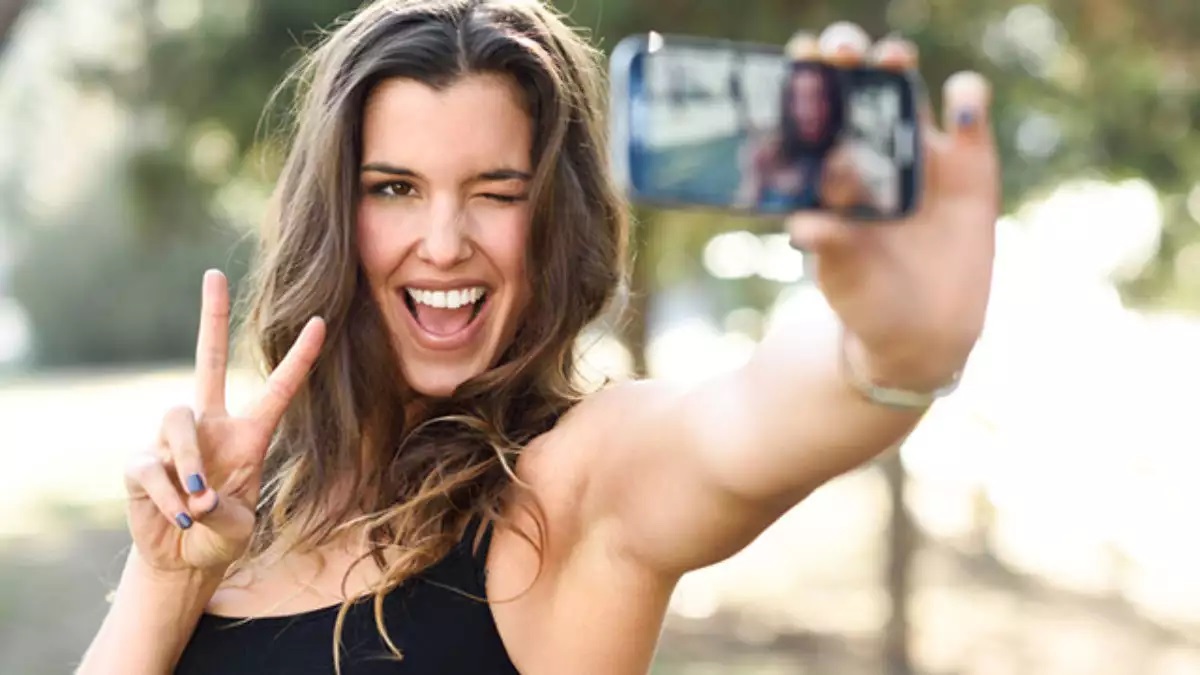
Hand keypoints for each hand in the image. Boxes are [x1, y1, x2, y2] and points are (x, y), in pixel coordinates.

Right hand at [123, 270, 325, 573]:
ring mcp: (173, 440)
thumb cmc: (220, 538)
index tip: (322, 323)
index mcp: (249, 436)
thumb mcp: (237, 530)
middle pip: (209, 360)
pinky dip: (168, 496)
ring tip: (199, 503)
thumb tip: (198, 494)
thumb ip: (225, 513)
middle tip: (214, 274)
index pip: (278, 390)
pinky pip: (153, 465)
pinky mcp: (142, 461)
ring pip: (179, 422)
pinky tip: (178, 515)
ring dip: (191, 462)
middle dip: (211, 318)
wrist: (182, 561)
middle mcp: (212, 426)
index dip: (300, 359)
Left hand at [787, 24, 998, 387]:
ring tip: (890, 60)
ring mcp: (919, 154)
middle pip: (856, 85)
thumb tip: (805, 226)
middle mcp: (869, 150)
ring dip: (897, 64)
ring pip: (907, 89)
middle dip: (847, 57)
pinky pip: (971, 117)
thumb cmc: (865, 299)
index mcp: (827, 171)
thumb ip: (831, 246)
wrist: (922, 334)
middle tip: (840, 52)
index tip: (797, 61)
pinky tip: (962, 104)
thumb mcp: (844, 278)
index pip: (810, 113)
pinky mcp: (969, 166)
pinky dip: (970, 99)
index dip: (802, 81)